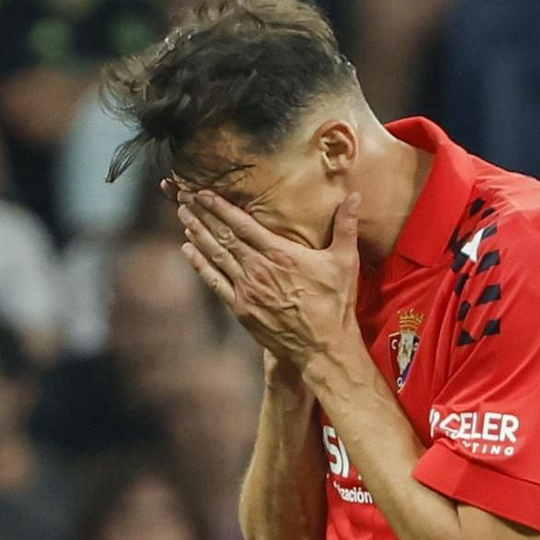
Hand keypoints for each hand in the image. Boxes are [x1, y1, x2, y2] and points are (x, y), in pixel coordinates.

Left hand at [180, 186, 362, 367]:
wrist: (324, 348)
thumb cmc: (336, 304)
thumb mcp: (345, 261)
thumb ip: (347, 226)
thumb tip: (357, 195)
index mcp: (280, 254)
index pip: (243, 224)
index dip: (220, 206)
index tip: (204, 191)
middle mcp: (258, 270)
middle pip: (223, 236)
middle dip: (202, 214)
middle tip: (184, 196)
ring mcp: (247, 291)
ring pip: (216, 256)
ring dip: (198, 233)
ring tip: (183, 214)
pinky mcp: (242, 309)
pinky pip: (215, 282)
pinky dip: (200, 264)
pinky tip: (188, 250)